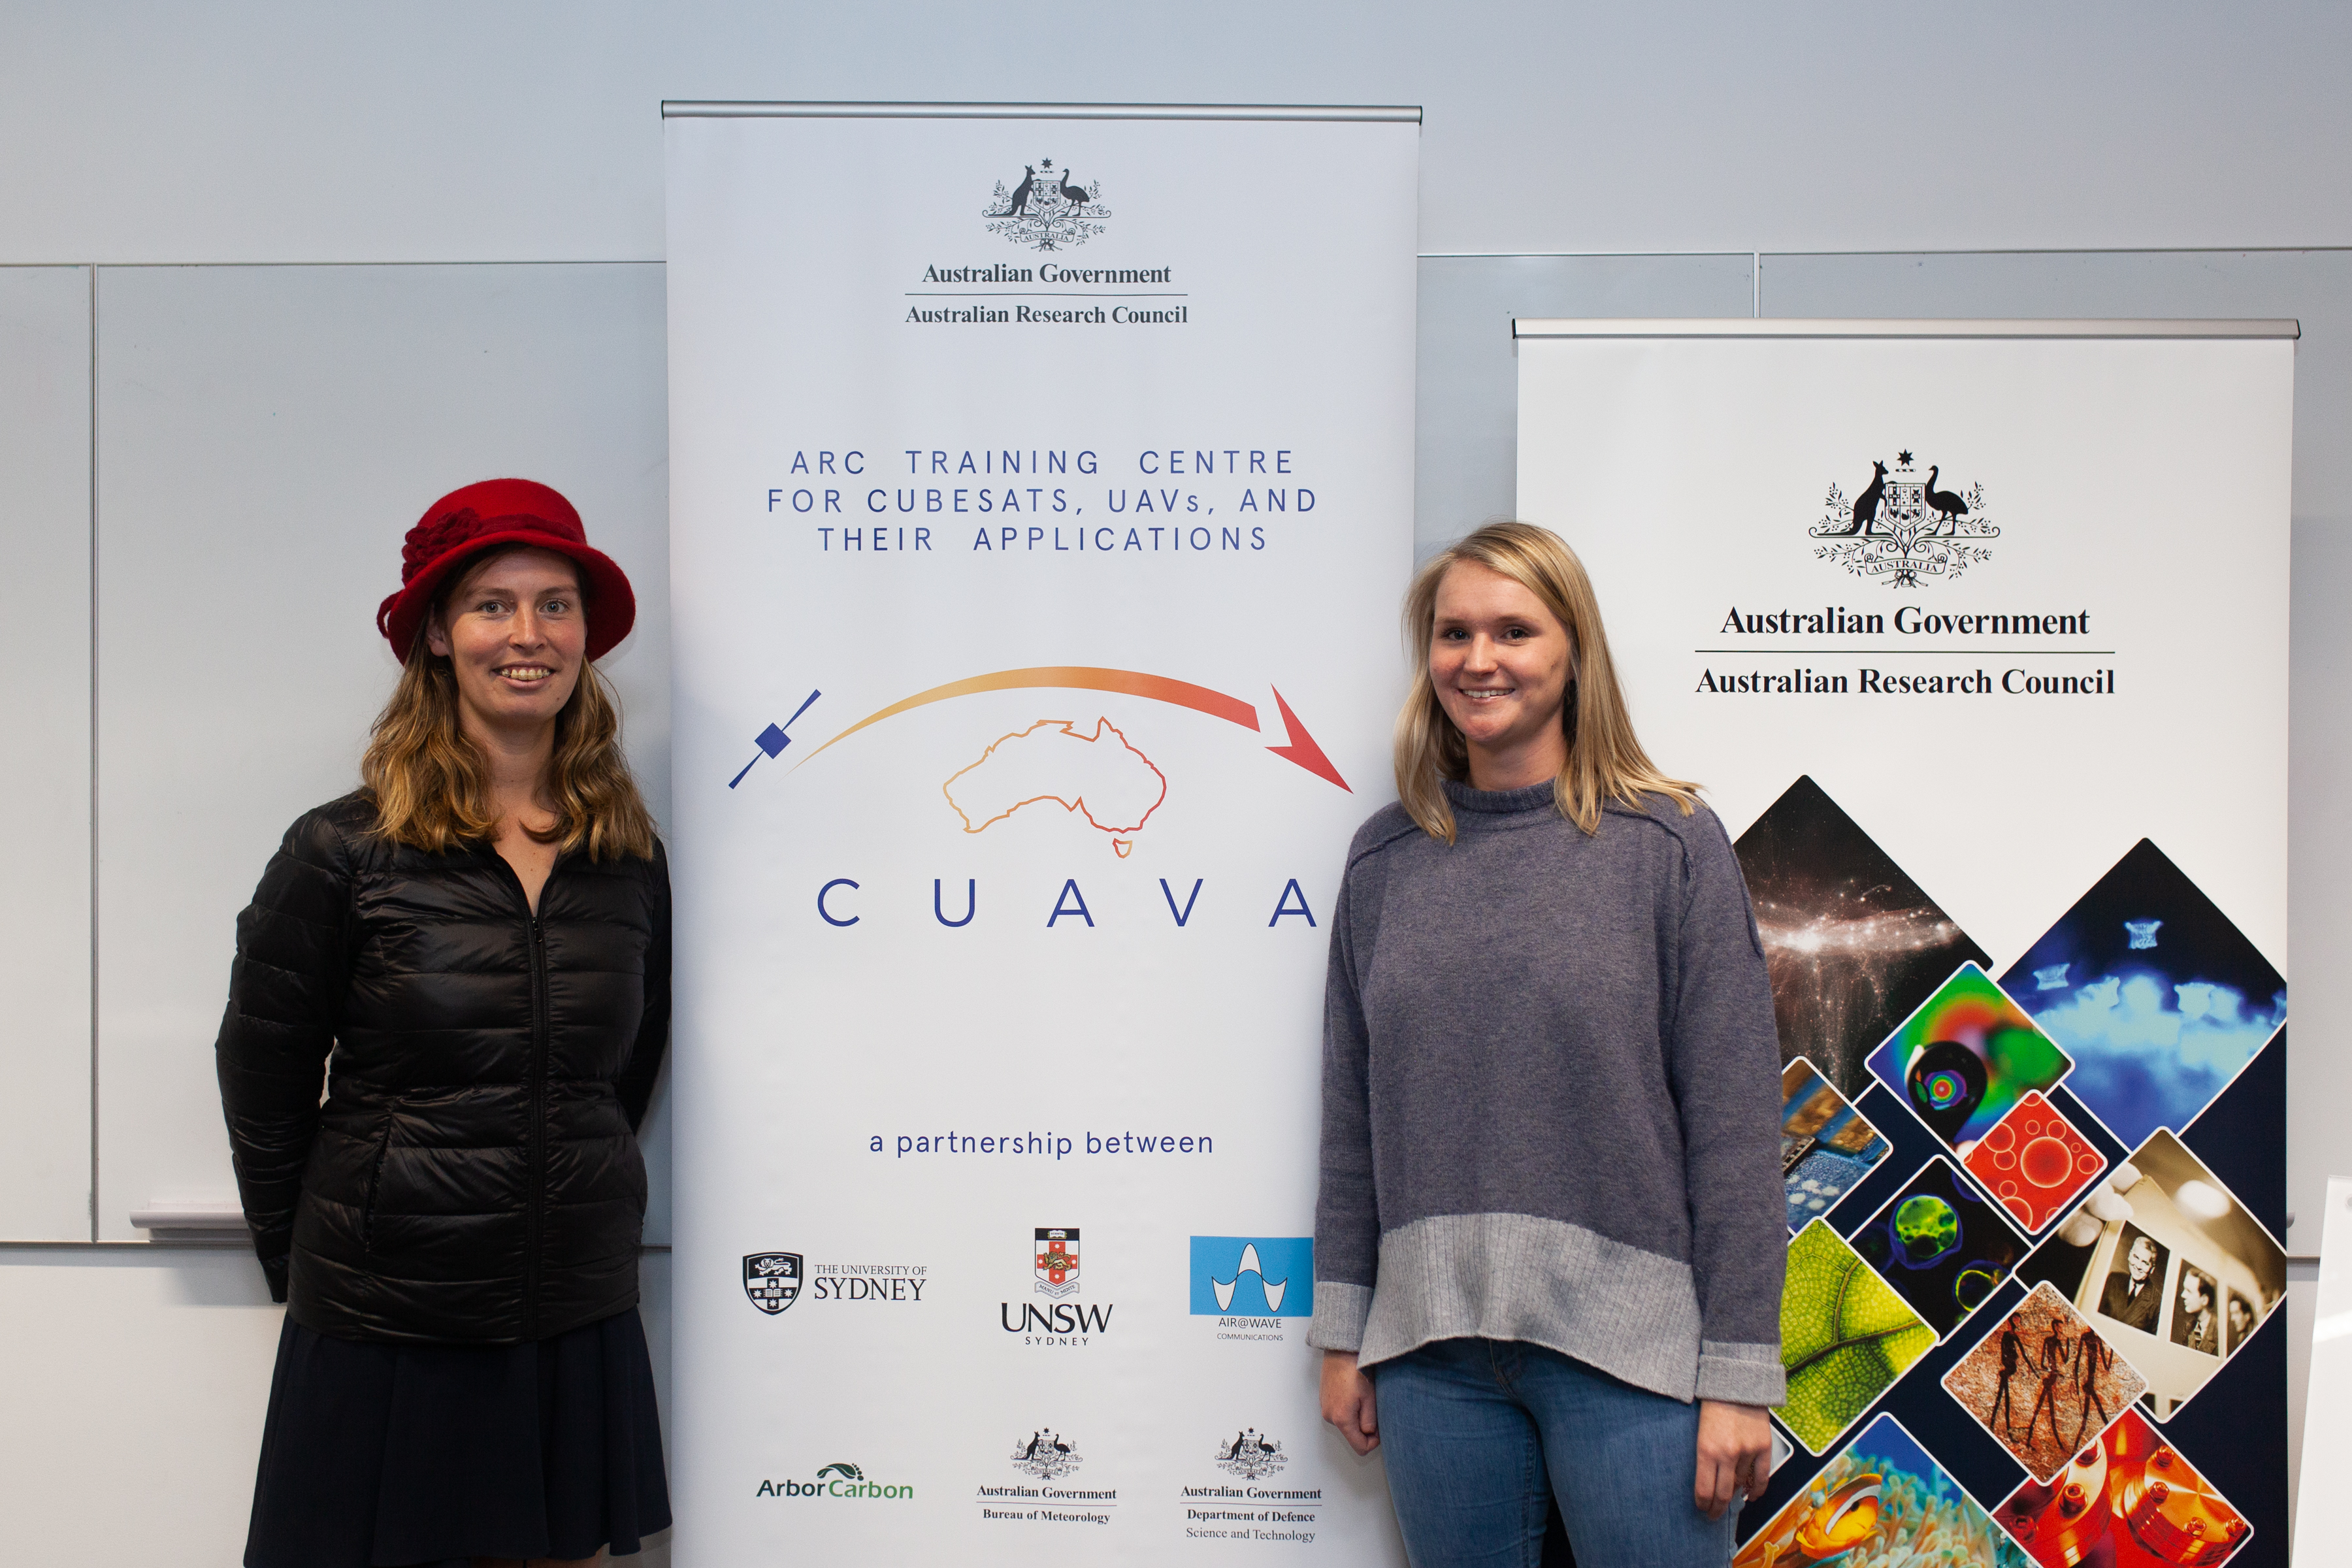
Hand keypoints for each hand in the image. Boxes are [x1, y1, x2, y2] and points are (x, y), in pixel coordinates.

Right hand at [1320, 1350, 1379, 1454]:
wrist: (1340, 1351)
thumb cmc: (1354, 1370)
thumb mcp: (1370, 1398)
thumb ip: (1370, 1421)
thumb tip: (1370, 1434)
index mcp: (1342, 1419)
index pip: (1360, 1447)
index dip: (1373, 1442)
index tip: (1380, 1430)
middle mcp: (1330, 1417)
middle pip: (1352, 1435)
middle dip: (1365, 1427)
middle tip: (1372, 1406)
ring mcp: (1325, 1409)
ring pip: (1346, 1424)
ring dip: (1357, 1416)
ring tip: (1362, 1397)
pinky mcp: (1324, 1401)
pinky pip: (1339, 1413)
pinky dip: (1349, 1409)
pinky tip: (1353, 1393)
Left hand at [1694, 1399, 1771, 1518]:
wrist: (1735, 1383)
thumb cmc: (1713, 1404)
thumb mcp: (1699, 1431)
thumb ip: (1704, 1456)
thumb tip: (1709, 1481)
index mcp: (1705, 1449)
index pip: (1704, 1489)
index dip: (1703, 1504)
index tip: (1702, 1509)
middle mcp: (1727, 1454)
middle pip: (1723, 1494)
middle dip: (1717, 1509)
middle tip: (1713, 1515)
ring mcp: (1747, 1451)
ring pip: (1742, 1484)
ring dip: (1736, 1493)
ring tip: (1730, 1498)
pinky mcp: (1764, 1446)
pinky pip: (1762, 1476)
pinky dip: (1758, 1490)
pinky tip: (1752, 1496)